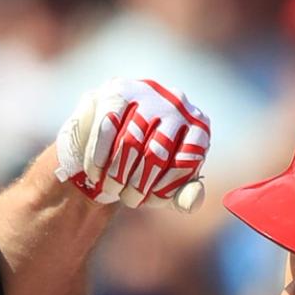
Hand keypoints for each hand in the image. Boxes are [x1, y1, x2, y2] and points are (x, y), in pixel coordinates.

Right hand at [55, 78, 209, 211]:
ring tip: (112, 189)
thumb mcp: (167, 185)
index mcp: (198, 126)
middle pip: (156, 153)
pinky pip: (107, 128)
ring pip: (129, 141)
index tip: (149, 202)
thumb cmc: (144, 167)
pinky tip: (96, 173)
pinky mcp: (118, 90)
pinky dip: (99, 157)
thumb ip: (183, 196)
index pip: (186, 161)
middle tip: (128, 200)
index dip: (165, 188)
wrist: (111, 141)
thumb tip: (192, 204)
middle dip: (138, 185)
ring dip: (117, 174)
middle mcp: (178, 103)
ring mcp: (148, 92)